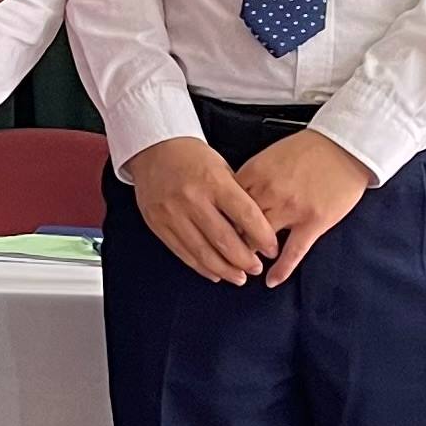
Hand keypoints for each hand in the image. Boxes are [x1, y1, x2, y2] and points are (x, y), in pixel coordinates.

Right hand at [126, 136, 272, 285]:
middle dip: (245, 260)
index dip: (262, 237)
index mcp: (214, 181)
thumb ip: (236, 196)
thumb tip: (255, 228)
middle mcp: (193, 199)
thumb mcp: (221, 166)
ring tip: (239, 276)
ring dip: (225, 270)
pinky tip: (214, 272)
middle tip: (256, 267)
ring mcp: (173, 214)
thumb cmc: (190, 156)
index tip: (272, 249)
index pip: (245, 215)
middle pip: (225, 240)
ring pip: (203, 252)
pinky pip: (183, 253)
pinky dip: (201, 267)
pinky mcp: (159, 224)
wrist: (153, 148)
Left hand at [234, 130, 373, 287]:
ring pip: (260, 241)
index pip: (225, 204)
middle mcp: (269, 192)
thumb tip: (234, 198)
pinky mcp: (313, 222)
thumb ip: (252, 178)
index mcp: (255, 173)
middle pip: (238, 226)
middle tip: (226, 256)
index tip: (216, 233)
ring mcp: (291, 209)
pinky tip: (271, 280)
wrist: (345, 145)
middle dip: (230, 243)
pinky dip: (281, 270)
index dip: (219, 221)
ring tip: (248, 264)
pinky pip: (293, 252)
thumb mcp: (270, 155)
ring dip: (252, 255)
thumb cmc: (309, 148)